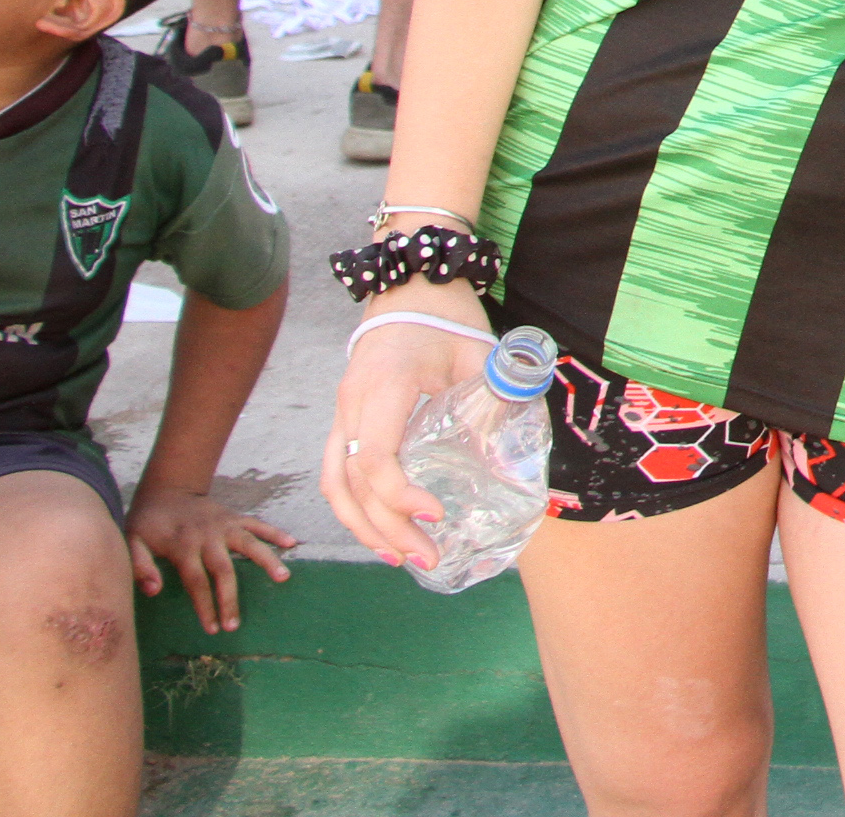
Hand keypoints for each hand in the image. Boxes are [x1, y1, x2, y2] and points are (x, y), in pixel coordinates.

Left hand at [126, 485, 296, 633]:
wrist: (167, 489)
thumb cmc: (147, 522)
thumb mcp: (131, 541)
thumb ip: (139, 565)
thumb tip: (154, 591)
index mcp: (182, 546)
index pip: (196, 581)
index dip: (205, 606)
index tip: (212, 628)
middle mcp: (207, 536)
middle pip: (224, 570)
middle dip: (230, 599)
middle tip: (235, 625)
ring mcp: (224, 525)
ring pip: (249, 544)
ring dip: (266, 560)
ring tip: (283, 577)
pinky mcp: (235, 517)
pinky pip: (258, 524)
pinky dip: (275, 532)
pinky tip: (292, 543)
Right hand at [320, 303, 492, 570]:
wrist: (411, 286)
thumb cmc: (448, 317)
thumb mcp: (480, 353)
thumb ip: (495, 399)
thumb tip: (509, 461)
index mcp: (383, 388)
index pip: (375, 458)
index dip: (400, 495)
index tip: (437, 515)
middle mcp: (351, 405)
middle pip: (352, 483)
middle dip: (386, 528)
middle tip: (427, 558)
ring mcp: (341, 413)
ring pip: (334, 484)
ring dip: (363, 527)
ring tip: (401, 558)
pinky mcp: (344, 419)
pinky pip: (336, 473)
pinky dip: (354, 508)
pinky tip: (380, 532)